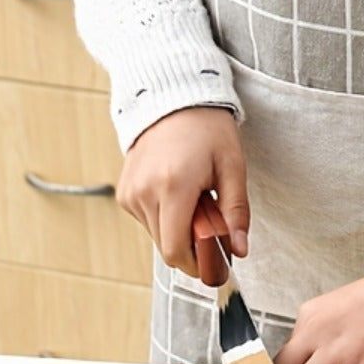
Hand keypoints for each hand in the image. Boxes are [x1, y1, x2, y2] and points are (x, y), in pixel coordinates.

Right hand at [116, 107, 248, 279]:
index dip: (197, 266)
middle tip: (211, 223)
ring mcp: (131, 193)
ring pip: (158, 238)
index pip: (176, 251)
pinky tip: (176, 195)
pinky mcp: (124, 194)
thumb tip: (238, 250)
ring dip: (179, 232)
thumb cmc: (206, 129)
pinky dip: (166, 219)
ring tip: (194, 202)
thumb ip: (236, 212)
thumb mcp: (232, 167)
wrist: (172, 97)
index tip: (215, 264)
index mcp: (173, 186)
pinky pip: (148, 223)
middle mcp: (145, 191)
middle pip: (168, 249)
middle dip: (193, 247)